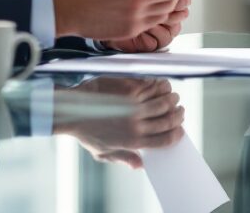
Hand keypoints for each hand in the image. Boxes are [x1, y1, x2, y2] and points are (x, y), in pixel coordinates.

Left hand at [55, 77, 185, 167]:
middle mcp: (136, 123)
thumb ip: (124, 158)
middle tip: (179, 109)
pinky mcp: (129, 87)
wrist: (70, 109)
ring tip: (172, 96)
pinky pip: (152, 85)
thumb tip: (140, 165)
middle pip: (168, 119)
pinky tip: (160, 85)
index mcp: (132, 141)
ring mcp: (133, 104)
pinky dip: (160, 85)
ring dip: (172, 98)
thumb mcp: (103, 152)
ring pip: (164, 100)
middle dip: (178, 114)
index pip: (165, 139)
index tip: (180, 129)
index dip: (177, 133)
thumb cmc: (85, 131)